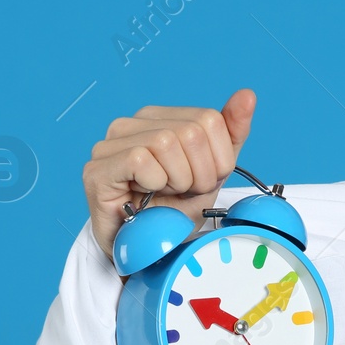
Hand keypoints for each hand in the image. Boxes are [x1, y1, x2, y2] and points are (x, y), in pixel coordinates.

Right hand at [82, 89, 256, 261]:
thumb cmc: (173, 209)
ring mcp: (111, 143)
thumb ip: (230, 132)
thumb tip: (247, 95)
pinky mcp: (97, 168)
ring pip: (166, 143)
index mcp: (160, 118)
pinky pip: (140, 160)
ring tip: (163, 194)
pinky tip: (145, 195)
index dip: (217, 159)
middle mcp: (133, 123)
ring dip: (177, 180)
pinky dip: (154, 183)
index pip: (209, 119)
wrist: (146, 249)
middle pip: (191, 131)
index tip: (202, 181)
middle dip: (199, 174)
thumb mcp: (213, 171)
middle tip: (183, 192)